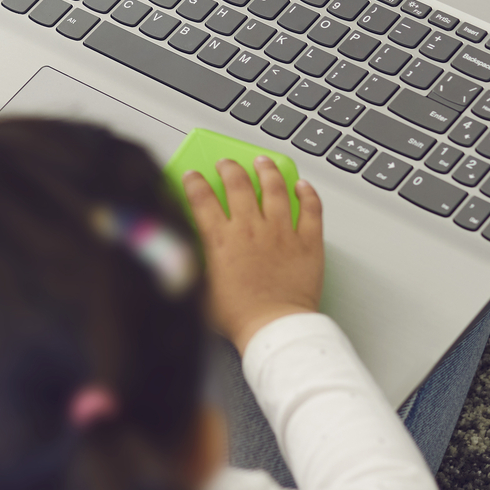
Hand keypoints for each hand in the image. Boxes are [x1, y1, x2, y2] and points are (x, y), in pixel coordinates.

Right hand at [179, 157, 322, 351]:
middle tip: (226, 163)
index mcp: (221, 240)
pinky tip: (302, 185)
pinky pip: (311, 208)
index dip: (195, 183)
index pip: (202, 198)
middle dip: (229, 168)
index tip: (193, 177)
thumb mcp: (199, 290)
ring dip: (267, 170)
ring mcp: (281, 232)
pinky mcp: (307, 242)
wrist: (274, 328)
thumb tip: (179, 252)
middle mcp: (251, 229)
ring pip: (274, 188)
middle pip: (238, 184)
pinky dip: (307, 193)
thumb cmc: (239, 317)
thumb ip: (190, 265)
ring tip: (263, 161)